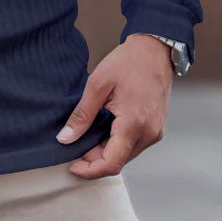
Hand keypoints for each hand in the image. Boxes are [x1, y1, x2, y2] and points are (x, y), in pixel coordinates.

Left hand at [55, 34, 173, 178]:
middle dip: (94, 160)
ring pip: (126, 154)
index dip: (90, 170)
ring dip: (105, 151)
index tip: (72, 166)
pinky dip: (116, 143)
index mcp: (134, 124)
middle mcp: (149, 133)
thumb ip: (82, 115)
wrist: (154, 50)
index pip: (111, 163)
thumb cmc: (127, 63)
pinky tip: (103, 130)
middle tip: (74, 147)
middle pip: (118, 161)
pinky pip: (134, 144)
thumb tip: (65, 139)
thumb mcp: (97, 85)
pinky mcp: (156, 127)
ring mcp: (155, 131)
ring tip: (86, 136)